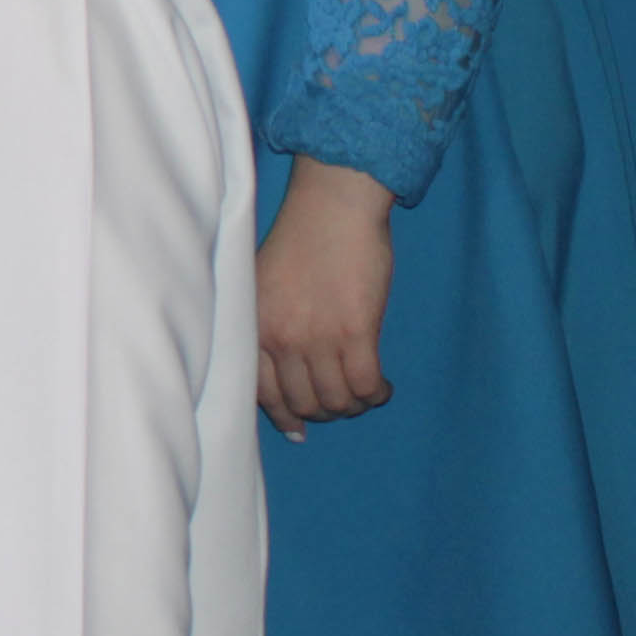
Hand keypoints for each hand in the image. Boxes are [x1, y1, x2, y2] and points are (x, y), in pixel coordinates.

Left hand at [255, 158, 396, 437]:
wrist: (332, 205)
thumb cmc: (300, 239)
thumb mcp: (263, 286)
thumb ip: (267, 328)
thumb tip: (285, 376)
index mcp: (253, 327)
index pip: (262, 393)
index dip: (285, 416)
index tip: (299, 430)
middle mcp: (280, 338)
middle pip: (304, 402)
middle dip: (324, 411)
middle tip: (340, 402)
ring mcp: (317, 338)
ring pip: (336, 400)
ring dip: (353, 404)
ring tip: (362, 392)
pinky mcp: (356, 332)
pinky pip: (365, 385)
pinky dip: (376, 394)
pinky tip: (382, 386)